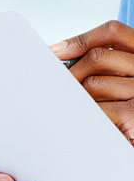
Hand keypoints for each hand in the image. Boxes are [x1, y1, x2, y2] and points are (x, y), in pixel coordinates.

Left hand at [51, 20, 133, 143]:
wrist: (132, 148)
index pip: (113, 32)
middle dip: (72, 72)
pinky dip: (83, 114)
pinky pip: (95, 108)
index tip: (55, 51)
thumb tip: (60, 59)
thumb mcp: (120, 81)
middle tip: (55, 86)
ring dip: (78, 97)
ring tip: (76, 109)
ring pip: (92, 83)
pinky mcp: (133, 114)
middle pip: (97, 57)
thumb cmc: (124, 112)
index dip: (82, 39)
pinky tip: (84, 121)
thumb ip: (102, 66)